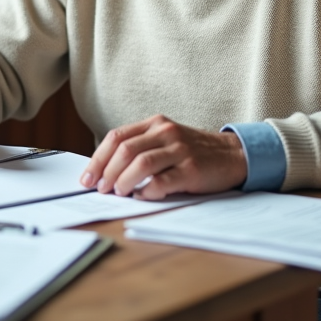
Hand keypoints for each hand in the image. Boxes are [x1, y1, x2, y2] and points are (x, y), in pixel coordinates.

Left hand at [79, 115, 247, 199]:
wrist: (233, 155)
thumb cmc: (194, 151)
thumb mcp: (166, 140)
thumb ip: (141, 148)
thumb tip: (106, 172)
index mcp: (155, 124)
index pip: (116, 138)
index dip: (97, 159)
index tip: (87, 178)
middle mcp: (166, 133)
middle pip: (125, 150)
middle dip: (106, 172)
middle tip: (100, 189)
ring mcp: (180, 150)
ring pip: (140, 163)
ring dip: (123, 181)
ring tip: (118, 193)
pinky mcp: (192, 169)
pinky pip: (162, 181)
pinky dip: (147, 191)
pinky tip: (142, 196)